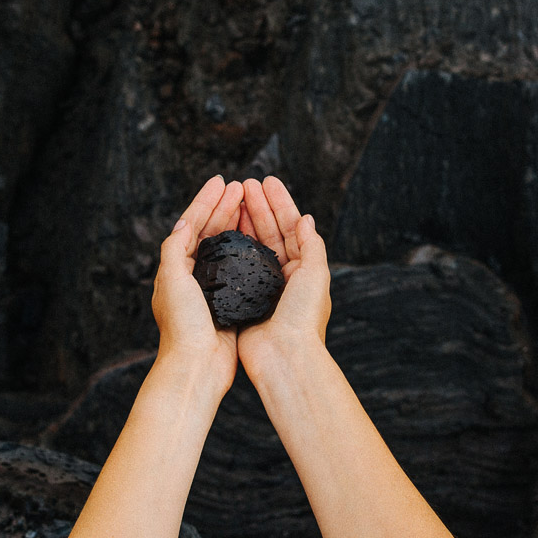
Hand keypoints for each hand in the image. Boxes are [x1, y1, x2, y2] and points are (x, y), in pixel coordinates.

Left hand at [151, 175, 243, 397]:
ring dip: (236, 224)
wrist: (197, 367)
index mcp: (174, 269)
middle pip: (209, 232)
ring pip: (225, 247)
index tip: (223, 182)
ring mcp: (211, 289)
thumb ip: (174, 250)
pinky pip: (239, 266)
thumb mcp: (172, 282)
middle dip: (224, 207)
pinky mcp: (228, 302)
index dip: (206, 201)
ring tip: (251, 204)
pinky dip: (247, 248)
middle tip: (242, 186)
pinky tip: (260, 238)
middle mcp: (191, 276)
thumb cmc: (183, 327)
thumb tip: (184, 222)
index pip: (190, 225)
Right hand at [235, 176, 331, 382]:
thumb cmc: (303, 318)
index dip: (279, 203)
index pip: (291, 227)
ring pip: (252, 244)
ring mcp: (261, 286)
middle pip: (270, 232)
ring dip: (244, 220)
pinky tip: (222, 227)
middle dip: (258, 206)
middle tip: (245, 183)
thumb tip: (306, 218)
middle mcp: (283, 276)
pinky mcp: (242, 298)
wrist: (284, 357)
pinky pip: (236, 265)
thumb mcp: (315, 275)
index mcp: (304, 269)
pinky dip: (231, 244)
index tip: (266, 181)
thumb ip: (312, 245)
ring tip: (233, 197)